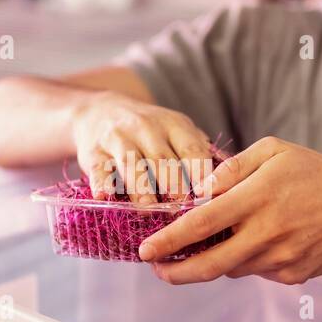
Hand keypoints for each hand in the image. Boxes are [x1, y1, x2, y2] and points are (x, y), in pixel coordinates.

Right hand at [70, 93, 214, 203]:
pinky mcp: (93, 151)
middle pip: (163, 159)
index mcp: (174, 125)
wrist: (99, 110)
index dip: (201, 174)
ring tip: (148, 211)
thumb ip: (197, 154)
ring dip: (140, 189)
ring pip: (131, 164)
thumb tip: (228, 187)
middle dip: (173, 185)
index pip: (192, 149)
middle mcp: (146, 128)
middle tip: (181, 211)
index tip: (209, 198)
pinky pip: (99, 168)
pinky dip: (101, 182)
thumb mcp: (176, 131)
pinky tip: (105, 197)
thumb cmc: (149, 131)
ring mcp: (118, 138)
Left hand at [137, 136, 321, 283]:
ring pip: (233, 269)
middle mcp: (267, 233)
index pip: (202, 224)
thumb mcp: (274, 151)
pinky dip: (248, 261)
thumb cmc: (314, 173)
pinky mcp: (293, 275)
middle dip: (177, 272)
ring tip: (209, 247)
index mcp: (257, 199)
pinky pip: (258, 273)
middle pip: (210, 265)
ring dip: (214, 262)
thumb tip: (201, 189)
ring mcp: (281, 258)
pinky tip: (259, 243)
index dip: (170, 240)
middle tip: (158, 269)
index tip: (146, 250)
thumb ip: (233, 167)